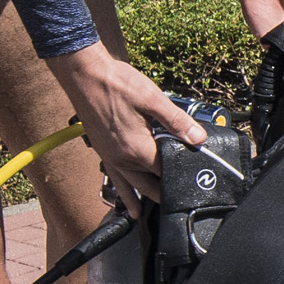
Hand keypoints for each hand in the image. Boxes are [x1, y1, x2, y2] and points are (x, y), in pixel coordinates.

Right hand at [51, 44, 202, 199]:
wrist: (83, 74)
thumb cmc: (116, 83)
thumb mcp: (152, 99)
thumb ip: (177, 121)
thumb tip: (199, 138)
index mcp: (137, 149)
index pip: (166, 171)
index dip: (183, 174)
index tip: (199, 178)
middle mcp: (122, 159)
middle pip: (151, 186)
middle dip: (167, 193)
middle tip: (184, 200)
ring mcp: (110, 157)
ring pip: (132, 187)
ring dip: (146, 198)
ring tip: (160, 209)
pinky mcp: (103, 152)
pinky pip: (117, 180)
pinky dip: (126, 193)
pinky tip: (129, 203)